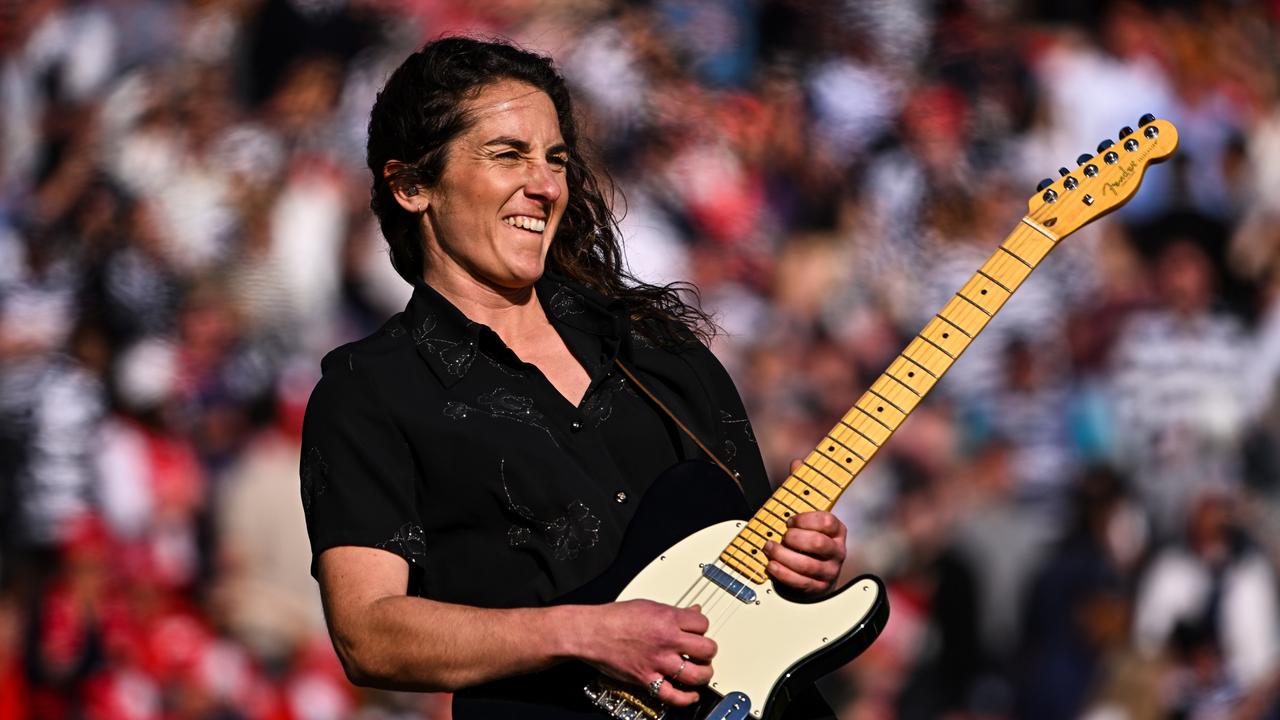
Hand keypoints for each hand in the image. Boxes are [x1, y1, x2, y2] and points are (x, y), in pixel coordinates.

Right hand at [576, 600, 715, 706]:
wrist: (591, 632)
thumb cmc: (614, 618)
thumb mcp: (648, 605)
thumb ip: (673, 611)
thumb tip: (693, 612)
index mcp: (668, 618)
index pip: (703, 624)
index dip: (703, 628)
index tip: (698, 632)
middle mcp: (666, 640)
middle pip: (707, 649)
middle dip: (708, 651)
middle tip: (703, 652)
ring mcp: (658, 662)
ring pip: (696, 674)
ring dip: (703, 675)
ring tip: (701, 672)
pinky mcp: (647, 679)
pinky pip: (673, 695)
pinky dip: (686, 698)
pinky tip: (691, 695)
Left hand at [764, 508, 846, 595]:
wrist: (819, 575)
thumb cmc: (811, 546)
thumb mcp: (813, 530)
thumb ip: (801, 524)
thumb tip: (779, 519)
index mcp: (837, 533)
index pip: (827, 522)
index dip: (805, 520)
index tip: (790, 522)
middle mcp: (837, 552)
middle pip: (818, 543)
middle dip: (794, 538)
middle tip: (783, 537)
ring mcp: (830, 571)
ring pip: (806, 565)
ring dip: (783, 555)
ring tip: (770, 548)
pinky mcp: (819, 587)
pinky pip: (799, 581)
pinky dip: (782, 573)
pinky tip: (772, 565)